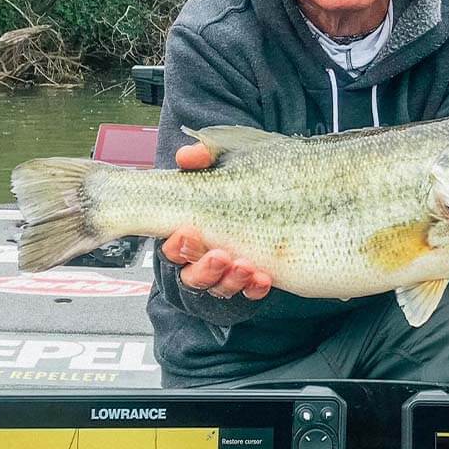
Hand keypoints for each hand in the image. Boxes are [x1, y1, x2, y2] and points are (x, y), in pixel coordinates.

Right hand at [161, 143, 272, 299]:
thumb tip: (187, 156)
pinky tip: (265, 278)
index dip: (177, 245)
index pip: (173, 247)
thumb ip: (203, 156)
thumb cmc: (238, 179)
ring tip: (245, 265)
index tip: (188, 232)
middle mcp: (203, 258)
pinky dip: (255, 287)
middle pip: (192, 275)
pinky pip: (250, 292)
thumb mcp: (221, 163)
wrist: (276, 191)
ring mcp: (227, 272)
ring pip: (220, 287)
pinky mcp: (251, 280)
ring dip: (231, 279)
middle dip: (204, 268)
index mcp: (188, 232)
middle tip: (219, 255)